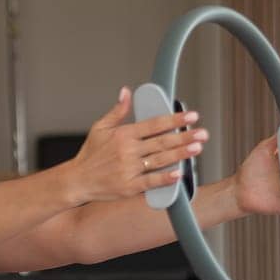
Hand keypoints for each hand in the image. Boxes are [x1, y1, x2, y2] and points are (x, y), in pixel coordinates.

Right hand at [63, 88, 206, 203]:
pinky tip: (178, 173)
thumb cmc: (89, 155)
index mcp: (123, 135)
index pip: (154, 124)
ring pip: (160, 160)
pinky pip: (151, 182)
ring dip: (180, 154)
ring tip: (197, 148)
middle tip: (203, 133)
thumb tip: (126, 92)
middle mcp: (127, 151)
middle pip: (161, 142)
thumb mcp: (99, 128)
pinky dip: (165, 178)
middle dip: (184, 137)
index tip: (191, 116)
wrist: (77, 180)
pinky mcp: (129, 187)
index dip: (174, 120)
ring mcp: (129, 169)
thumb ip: (117, 111)